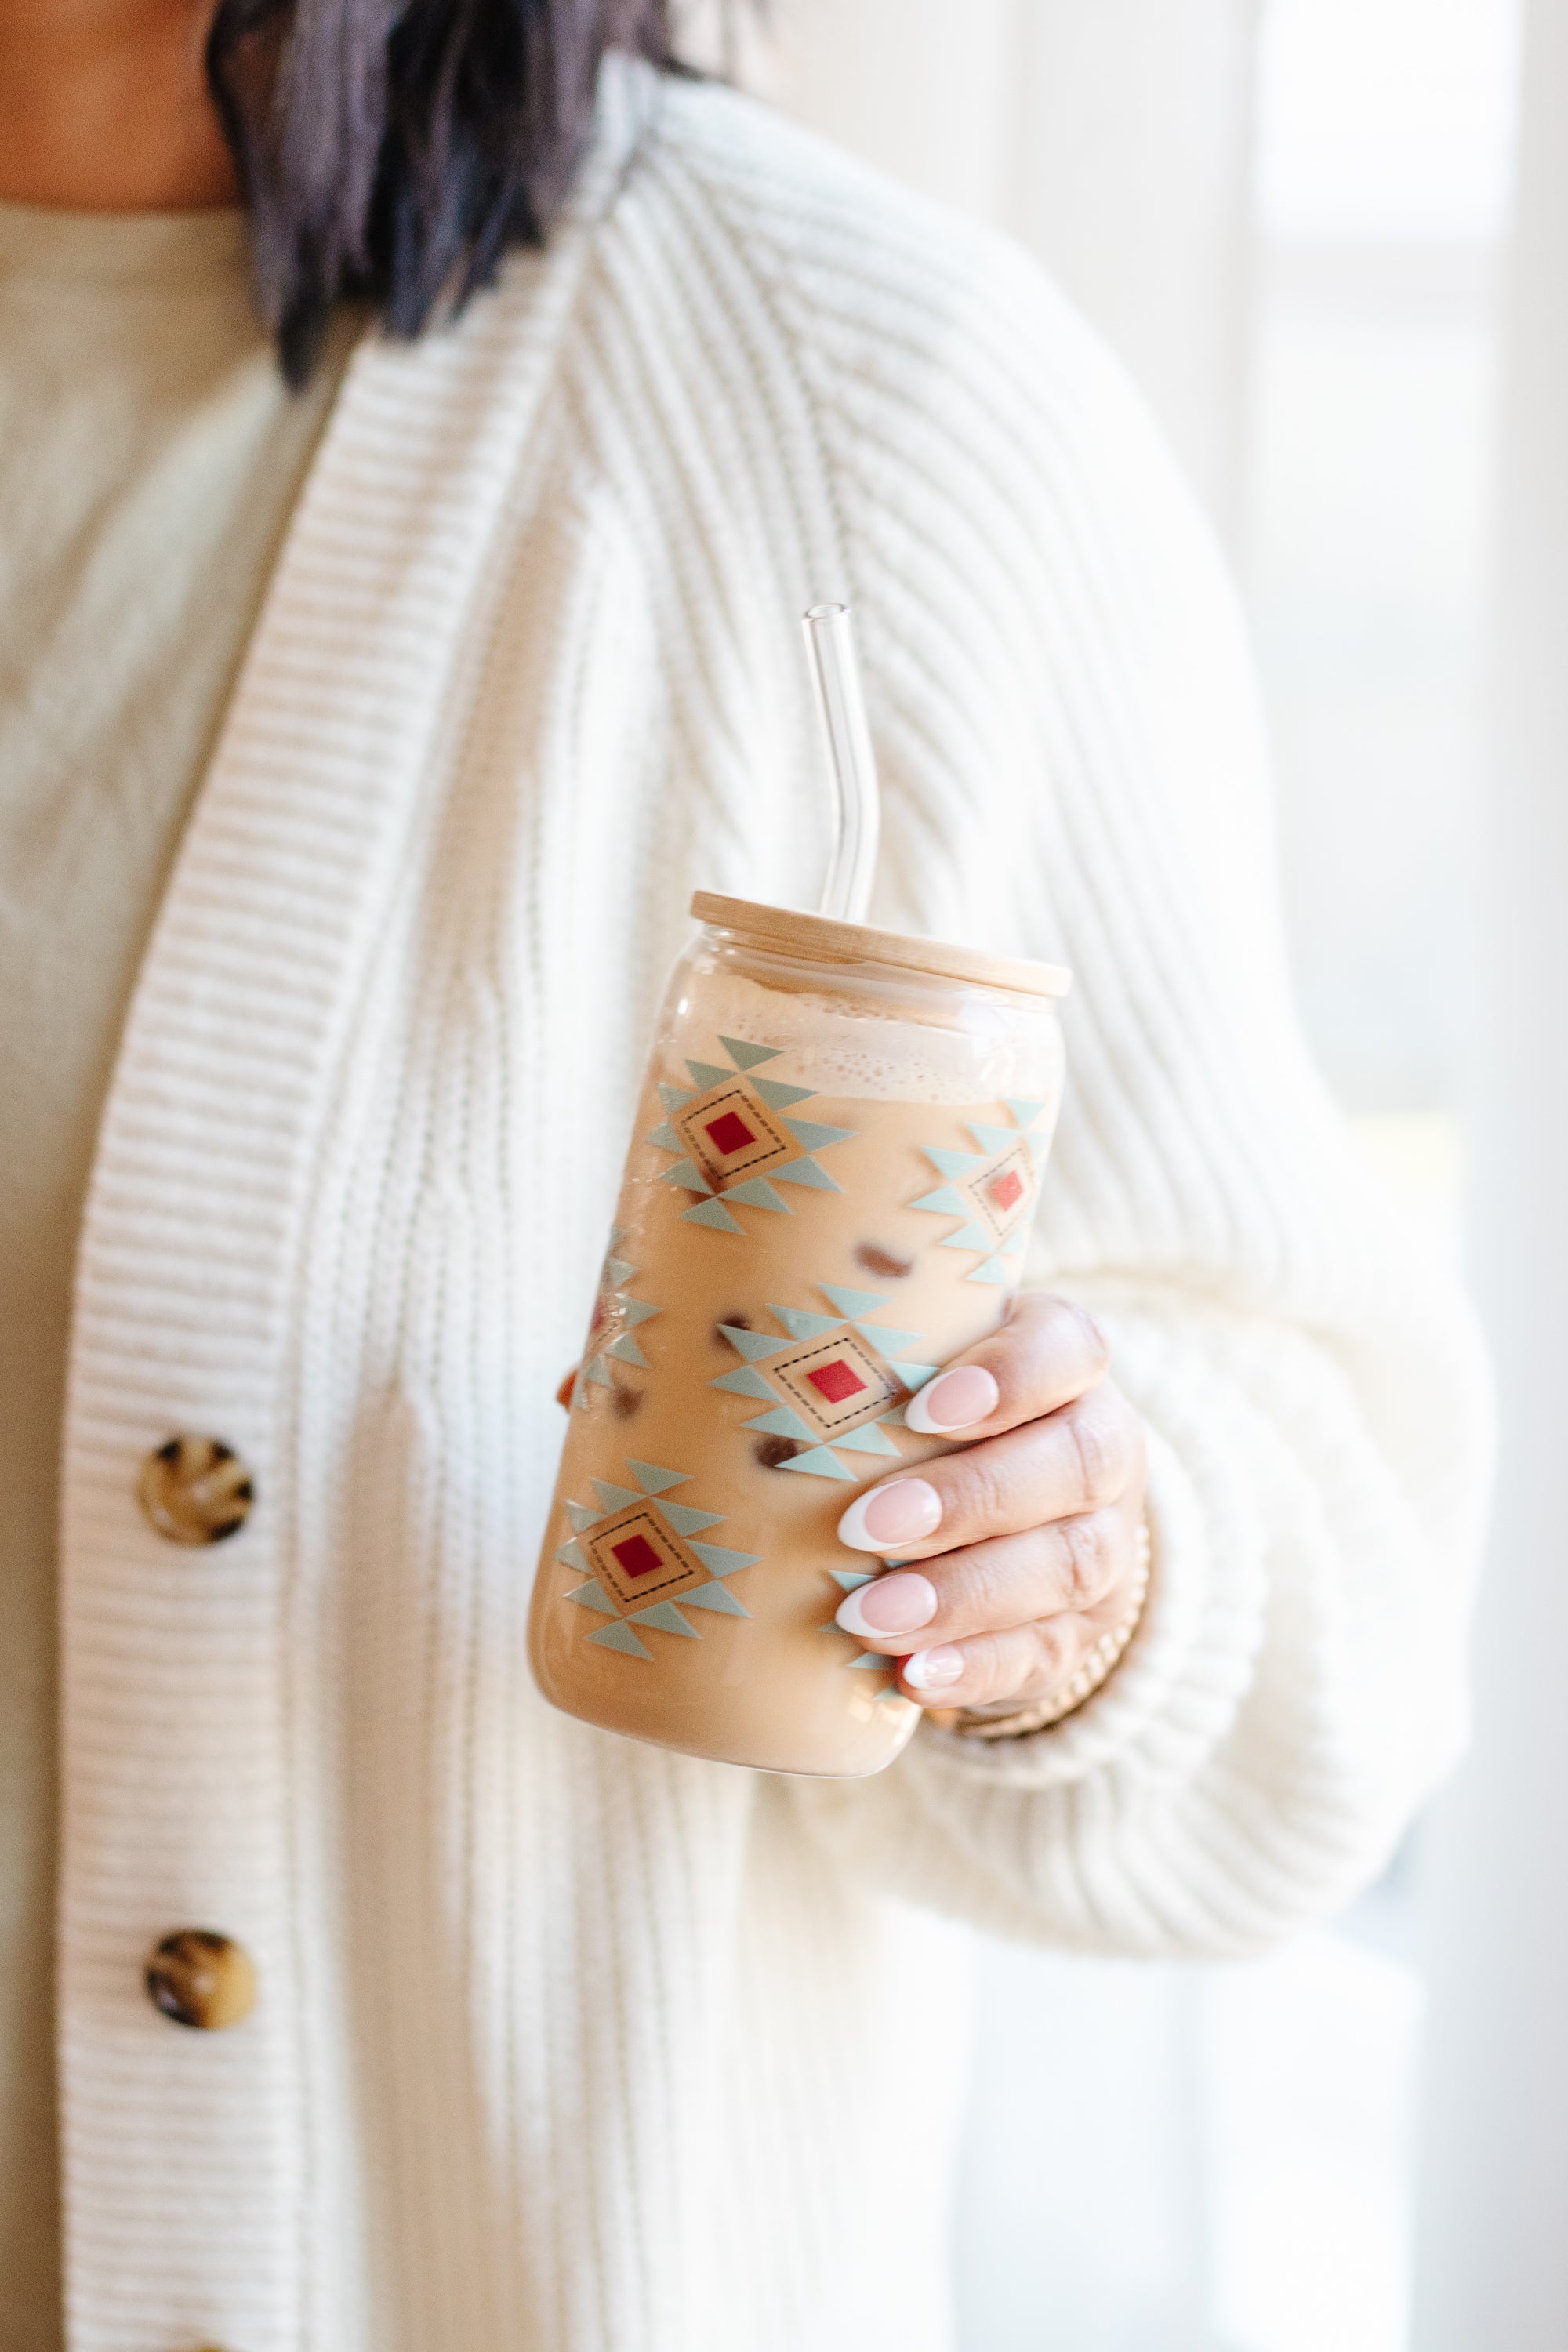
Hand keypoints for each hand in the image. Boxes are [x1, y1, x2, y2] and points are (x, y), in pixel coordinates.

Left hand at [831, 1295, 1147, 1712]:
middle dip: (969, 1499)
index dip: (1011, 1376)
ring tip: (869, 1617)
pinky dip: (979, 1669)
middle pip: (1074, 1465)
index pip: (1066, 1346)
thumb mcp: (894, 1368)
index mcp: (1062, 1363)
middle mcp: (1101, 1447)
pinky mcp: (1079, 1632)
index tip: (923, 1408)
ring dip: (964, 1596)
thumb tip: (672, 1349)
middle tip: (864, 1526)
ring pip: (1068, 1566)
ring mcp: (1102, 1545)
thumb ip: (824, 1350)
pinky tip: (915, 1680)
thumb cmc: (910, 1415)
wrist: (1003, 1514)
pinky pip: (1047, 1654)